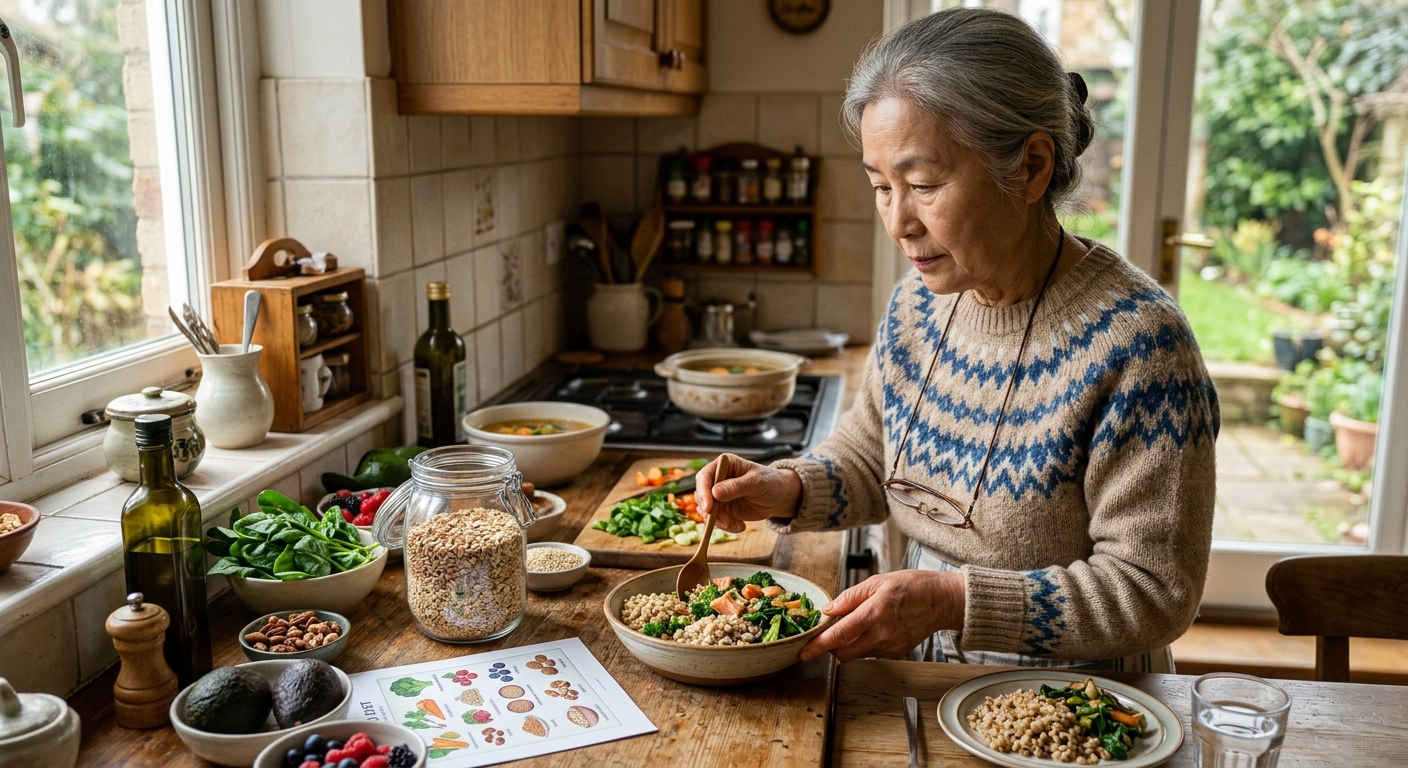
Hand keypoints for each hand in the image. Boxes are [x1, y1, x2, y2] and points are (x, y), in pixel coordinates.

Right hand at [694, 453, 802, 532]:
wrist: (779, 497)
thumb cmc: (770, 482)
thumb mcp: (756, 483)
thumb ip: (736, 487)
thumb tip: (715, 492)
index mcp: (724, 465)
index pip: (705, 476)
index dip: (704, 491)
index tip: (709, 508)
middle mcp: (717, 479)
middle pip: (701, 494)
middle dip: (710, 511)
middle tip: (724, 521)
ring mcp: (718, 495)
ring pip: (706, 510)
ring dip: (719, 521)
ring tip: (737, 525)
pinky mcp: (722, 508)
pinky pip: (716, 519)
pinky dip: (725, 526)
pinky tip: (740, 527)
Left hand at [799, 570, 964, 662]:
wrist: (941, 601)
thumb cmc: (911, 586)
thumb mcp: (877, 582)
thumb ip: (849, 597)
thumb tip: (828, 610)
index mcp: (874, 613)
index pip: (839, 636)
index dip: (818, 646)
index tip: (804, 652)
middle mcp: (882, 635)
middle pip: (843, 654)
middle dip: (830, 648)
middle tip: (827, 633)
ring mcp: (890, 647)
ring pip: (856, 654)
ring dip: (847, 644)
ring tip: (856, 623)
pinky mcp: (896, 653)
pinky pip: (870, 653)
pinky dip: (863, 644)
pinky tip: (872, 628)